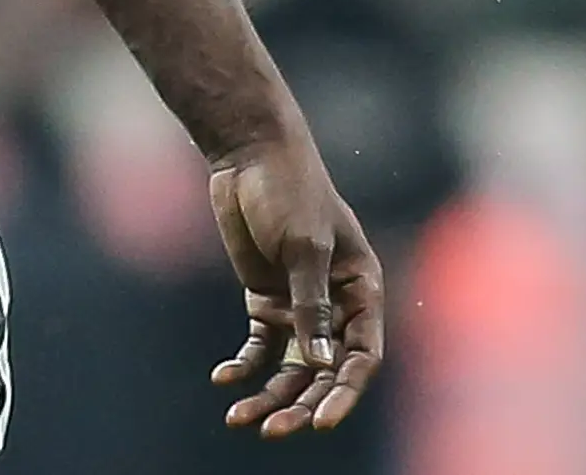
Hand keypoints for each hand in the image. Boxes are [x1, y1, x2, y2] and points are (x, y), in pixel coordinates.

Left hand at [207, 138, 383, 436]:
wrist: (249, 155)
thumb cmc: (290, 191)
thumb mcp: (303, 246)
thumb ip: (311, 305)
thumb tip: (319, 363)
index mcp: (362, 292)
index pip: (361, 357)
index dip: (344, 393)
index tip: (322, 423)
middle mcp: (335, 307)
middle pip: (323, 372)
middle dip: (300, 404)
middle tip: (273, 430)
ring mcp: (299, 306)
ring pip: (289, 367)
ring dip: (269, 395)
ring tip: (239, 418)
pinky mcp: (266, 300)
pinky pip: (258, 346)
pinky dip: (244, 365)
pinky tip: (223, 379)